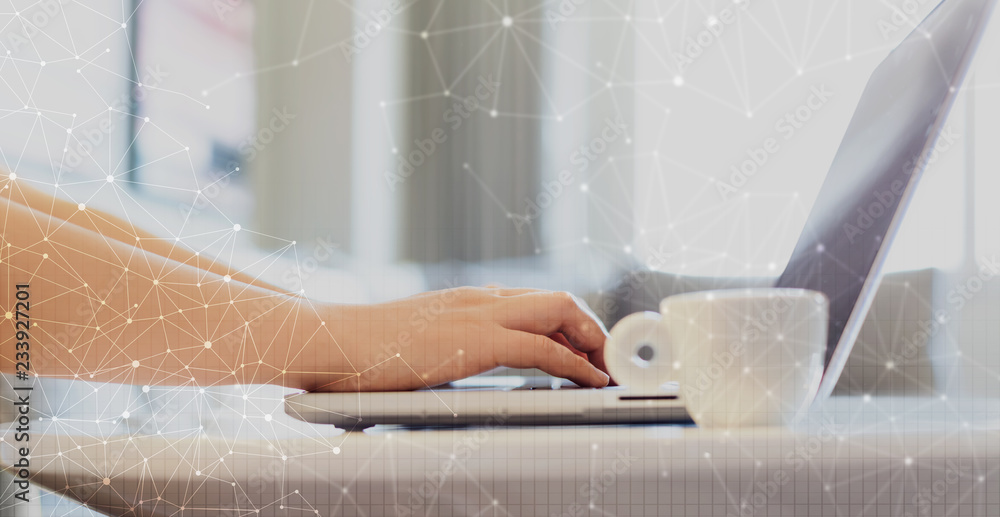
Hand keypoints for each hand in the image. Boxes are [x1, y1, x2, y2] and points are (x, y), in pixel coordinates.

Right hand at [314, 287, 610, 390]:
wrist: (331, 341)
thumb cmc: (364, 350)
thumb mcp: (418, 341)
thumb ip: (448, 345)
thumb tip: (461, 364)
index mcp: (468, 300)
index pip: (537, 302)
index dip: (573, 325)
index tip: (588, 350)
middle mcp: (480, 299)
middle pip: (560, 300)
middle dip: (594, 330)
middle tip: (608, 362)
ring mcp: (479, 314)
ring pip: (561, 312)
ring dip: (594, 342)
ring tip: (608, 371)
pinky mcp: (475, 340)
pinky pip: (542, 347)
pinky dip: (574, 363)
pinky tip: (587, 379)